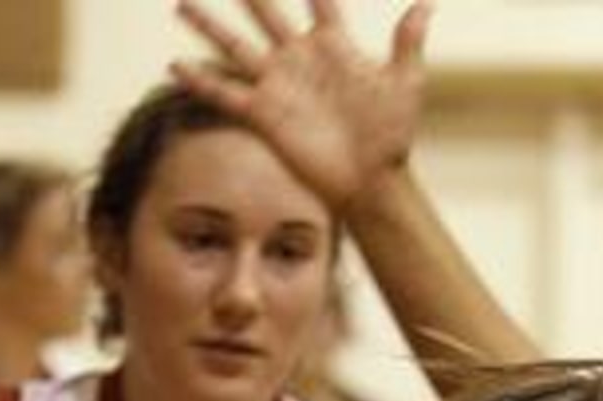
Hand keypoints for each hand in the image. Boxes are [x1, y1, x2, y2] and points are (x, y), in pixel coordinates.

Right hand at [172, 0, 431, 211]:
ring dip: (209, 26)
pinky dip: (200, 82)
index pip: (319, 0)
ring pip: (235, 46)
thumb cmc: (392, 134)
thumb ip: (408, 42)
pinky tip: (176, 67)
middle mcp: (299, 59)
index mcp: (333, 45)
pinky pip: (226, 94)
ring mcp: (278, 85)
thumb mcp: (405, 83)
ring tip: (182, 5)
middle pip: (266, 13)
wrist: (371, 180)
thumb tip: (426, 4)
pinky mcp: (263, 114)